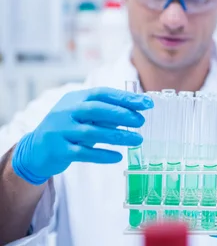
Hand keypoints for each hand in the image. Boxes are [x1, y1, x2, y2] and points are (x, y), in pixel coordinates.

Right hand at [11, 87, 152, 184]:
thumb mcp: (83, 114)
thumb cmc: (68, 128)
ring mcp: (60, 131)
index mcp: (75, 99)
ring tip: (137, 140)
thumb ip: (105, 111)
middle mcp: (66, 112)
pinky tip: (118, 157)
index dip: (125, 98)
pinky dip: (102, 155)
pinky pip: (83, 153)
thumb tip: (137, 109)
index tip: (147, 103)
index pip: (102, 94)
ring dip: (117, 136)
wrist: (35, 149)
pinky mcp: (59, 150)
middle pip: (96, 110)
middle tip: (141, 121)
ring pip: (92, 133)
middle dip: (122, 114)